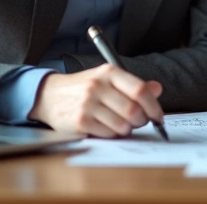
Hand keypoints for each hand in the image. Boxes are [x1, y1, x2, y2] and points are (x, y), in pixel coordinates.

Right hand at [27, 64, 163, 137]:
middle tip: (139, 123)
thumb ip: (133, 85)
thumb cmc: (83, 88)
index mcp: (109, 72)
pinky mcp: (80, 120)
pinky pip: (107, 134)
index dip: (154, 106)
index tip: (157, 116)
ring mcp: (87, 103)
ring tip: (121, 125)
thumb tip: (157, 89)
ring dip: (127, 129)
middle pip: (133, 110)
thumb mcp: (107, 79)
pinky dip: (112, 135)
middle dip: (141, 121)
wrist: (49, 95)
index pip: (140, 90)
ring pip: (122, 125)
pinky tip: (107, 128)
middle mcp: (98, 85)